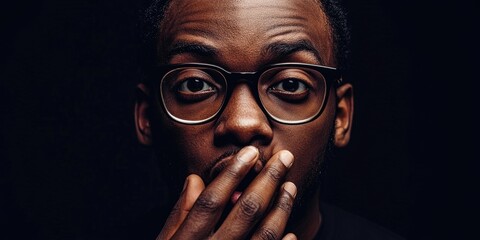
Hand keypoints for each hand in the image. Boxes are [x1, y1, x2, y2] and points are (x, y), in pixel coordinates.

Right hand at [156, 146, 297, 239]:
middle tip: (284, 158)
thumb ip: (178, 215)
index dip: (233, 173)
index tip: (250, 152)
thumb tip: (194, 180)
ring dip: (282, 206)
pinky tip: (289, 231)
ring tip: (290, 185)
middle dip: (268, 179)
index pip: (212, 199)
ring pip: (266, 234)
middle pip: (246, 210)